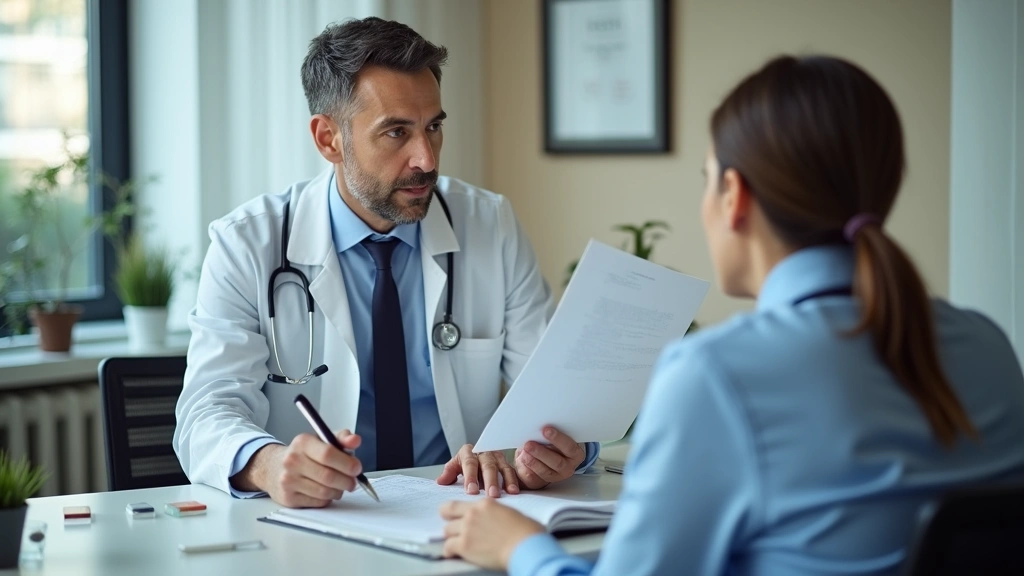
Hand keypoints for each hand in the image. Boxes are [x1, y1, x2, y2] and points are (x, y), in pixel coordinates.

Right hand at [230, 430, 362, 507]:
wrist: (274, 468)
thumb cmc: (304, 454)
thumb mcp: (322, 440)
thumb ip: (341, 439)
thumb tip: (355, 440)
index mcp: (303, 442)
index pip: (328, 454)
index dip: (347, 463)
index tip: (357, 468)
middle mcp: (292, 461)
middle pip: (328, 476)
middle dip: (347, 481)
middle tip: (353, 481)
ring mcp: (288, 481)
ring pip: (324, 492)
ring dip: (338, 491)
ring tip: (340, 486)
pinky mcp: (289, 498)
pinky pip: (318, 502)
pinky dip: (327, 499)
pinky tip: (326, 491)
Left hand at [436, 444, 519, 496]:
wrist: (478, 460)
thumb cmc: (465, 466)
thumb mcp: (455, 466)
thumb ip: (449, 473)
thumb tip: (441, 481)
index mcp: (468, 452)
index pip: (469, 463)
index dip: (471, 477)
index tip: (471, 491)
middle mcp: (483, 453)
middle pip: (487, 466)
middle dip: (489, 481)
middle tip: (490, 495)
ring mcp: (497, 458)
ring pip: (502, 468)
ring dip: (504, 482)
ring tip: (504, 495)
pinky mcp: (506, 464)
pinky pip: (511, 472)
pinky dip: (513, 482)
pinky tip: (514, 492)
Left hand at [440, 499, 543, 569]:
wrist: (525, 546)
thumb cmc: (525, 532)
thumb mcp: (509, 513)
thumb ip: (494, 514)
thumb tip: (490, 521)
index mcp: (485, 504)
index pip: (459, 504)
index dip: (455, 512)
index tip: (455, 518)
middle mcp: (473, 513)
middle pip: (447, 514)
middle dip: (451, 522)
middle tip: (454, 531)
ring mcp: (467, 528)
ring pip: (446, 531)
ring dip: (451, 537)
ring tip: (457, 545)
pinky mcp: (465, 545)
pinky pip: (448, 547)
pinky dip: (449, 552)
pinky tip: (454, 554)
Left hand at [514, 426, 585, 489]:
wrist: (545, 456)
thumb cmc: (552, 443)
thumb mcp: (554, 438)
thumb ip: (551, 434)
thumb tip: (540, 426)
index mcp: (576, 454)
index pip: (570, 447)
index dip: (558, 438)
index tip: (546, 430)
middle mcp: (568, 467)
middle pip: (557, 462)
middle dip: (542, 452)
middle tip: (529, 444)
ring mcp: (557, 475)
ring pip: (546, 471)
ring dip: (533, 461)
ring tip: (524, 452)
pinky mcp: (543, 481)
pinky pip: (535, 477)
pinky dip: (527, 468)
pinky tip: (522, 460)